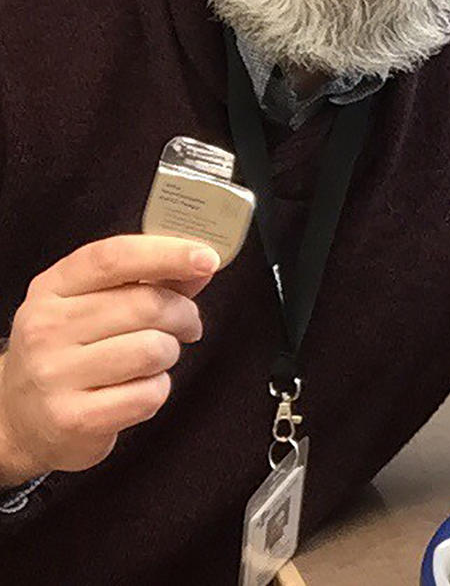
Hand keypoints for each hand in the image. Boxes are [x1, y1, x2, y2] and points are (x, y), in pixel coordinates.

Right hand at [0, 235, 219, 486]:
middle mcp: (46, 328)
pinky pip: (149, 394)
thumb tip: (201, 267)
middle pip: (146, 305)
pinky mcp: (73, 419)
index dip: (168, 253)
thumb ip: (151, 279)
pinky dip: (158, 390)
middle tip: (187, 324)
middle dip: (183, 314)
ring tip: (154, 358)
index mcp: (53, 287)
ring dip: (169, 353)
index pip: (114, 257)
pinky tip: (138, 388)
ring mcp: (55, 375)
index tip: (207, 259)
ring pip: (154, 349)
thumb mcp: (95, 301)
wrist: (18, 417)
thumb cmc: (71, 348)